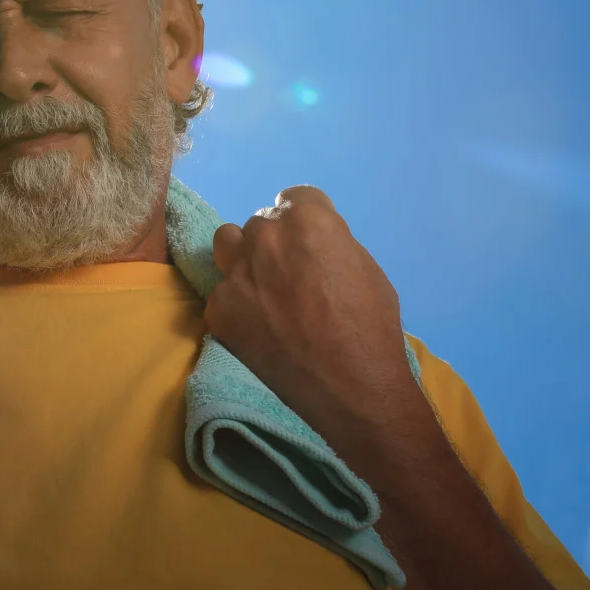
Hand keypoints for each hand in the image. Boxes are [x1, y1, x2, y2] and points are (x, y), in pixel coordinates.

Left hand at [203, 186, 428, 458]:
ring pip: (227, 244)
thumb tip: (312, 241)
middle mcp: (264, 237)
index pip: (294, 197)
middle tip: (291, 279)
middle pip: (261, 224)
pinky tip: (258, 330)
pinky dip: (236, 306)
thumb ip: (331, 242)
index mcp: (307, 220)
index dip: (305, 222)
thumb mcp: (365, 268)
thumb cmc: (371, 328)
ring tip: (263, 290)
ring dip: (243, 259)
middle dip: (275, 244)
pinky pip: (221, 293)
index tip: (309, 246)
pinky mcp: (218, 310)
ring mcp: (236, 273)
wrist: (352, 391)